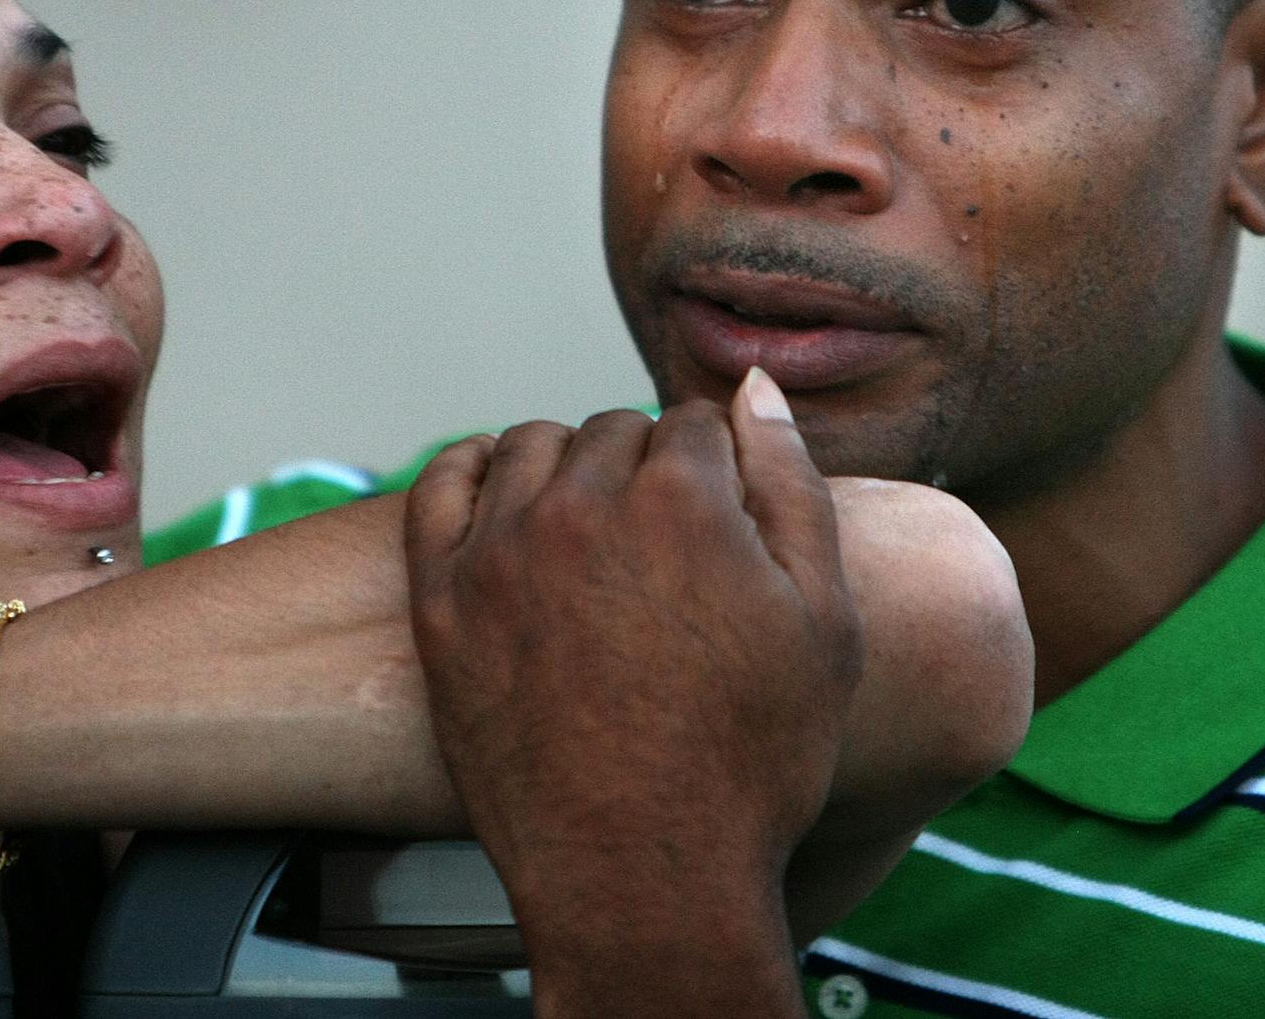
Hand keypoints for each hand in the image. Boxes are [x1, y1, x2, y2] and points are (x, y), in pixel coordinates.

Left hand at [404, 369, 857, 1015]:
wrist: (643, 878)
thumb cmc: (752, 761)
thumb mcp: (823, 623)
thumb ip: (792, 484)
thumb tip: (755, 386)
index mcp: (683, 498)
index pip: (694, 422)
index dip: (715, 468)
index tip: (717, 518)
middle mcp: (582, 505)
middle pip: (612, 432)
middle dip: (643, 470)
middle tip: (660, 545)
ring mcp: (500, 551)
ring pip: (529, 447)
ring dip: (564, 468)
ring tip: (592, 529)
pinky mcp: (441, 600)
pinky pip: (440, 488)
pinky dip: (472, 472)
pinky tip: (497, 492)